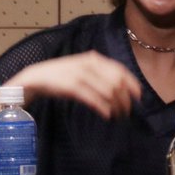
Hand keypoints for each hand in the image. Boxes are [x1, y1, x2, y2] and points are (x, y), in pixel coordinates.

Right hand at [8, 51, 140, 118]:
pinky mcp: (70, 86)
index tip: (138, 97)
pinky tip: (107, 115)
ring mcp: (79, 74)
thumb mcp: (83, 70)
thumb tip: (123, 88)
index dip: (132, 83)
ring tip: (118, 115)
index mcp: (94, 59)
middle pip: (117, 82)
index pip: (120, 70)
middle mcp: (88, 64)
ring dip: (116, 105)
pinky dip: (103, 108)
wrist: (35, 78)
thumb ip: (101, 75)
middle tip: (127, 111)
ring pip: (108, 91)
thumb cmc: (62, 76)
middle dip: (125, 99)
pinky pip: (93, 98)